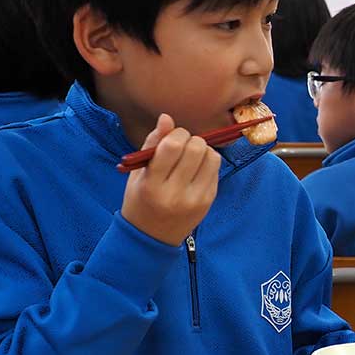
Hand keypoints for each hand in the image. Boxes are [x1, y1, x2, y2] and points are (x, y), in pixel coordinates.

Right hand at [121, 114, 221, 245]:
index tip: (172, 137)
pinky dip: (207, 163)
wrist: (152, 237)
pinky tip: (195, 171)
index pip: (172, 146)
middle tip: (182, 147)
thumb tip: (167, 117)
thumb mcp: (138, 173)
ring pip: (212, 156)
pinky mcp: (209, 201)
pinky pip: (216, 169)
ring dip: (203, 150)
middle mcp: (175, 193)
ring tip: (190, 158)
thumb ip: (152, 144)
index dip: (176, 134)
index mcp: (152, 185)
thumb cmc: (140, 199)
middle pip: (196, 148)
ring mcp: (195, 199)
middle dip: (190, 139)